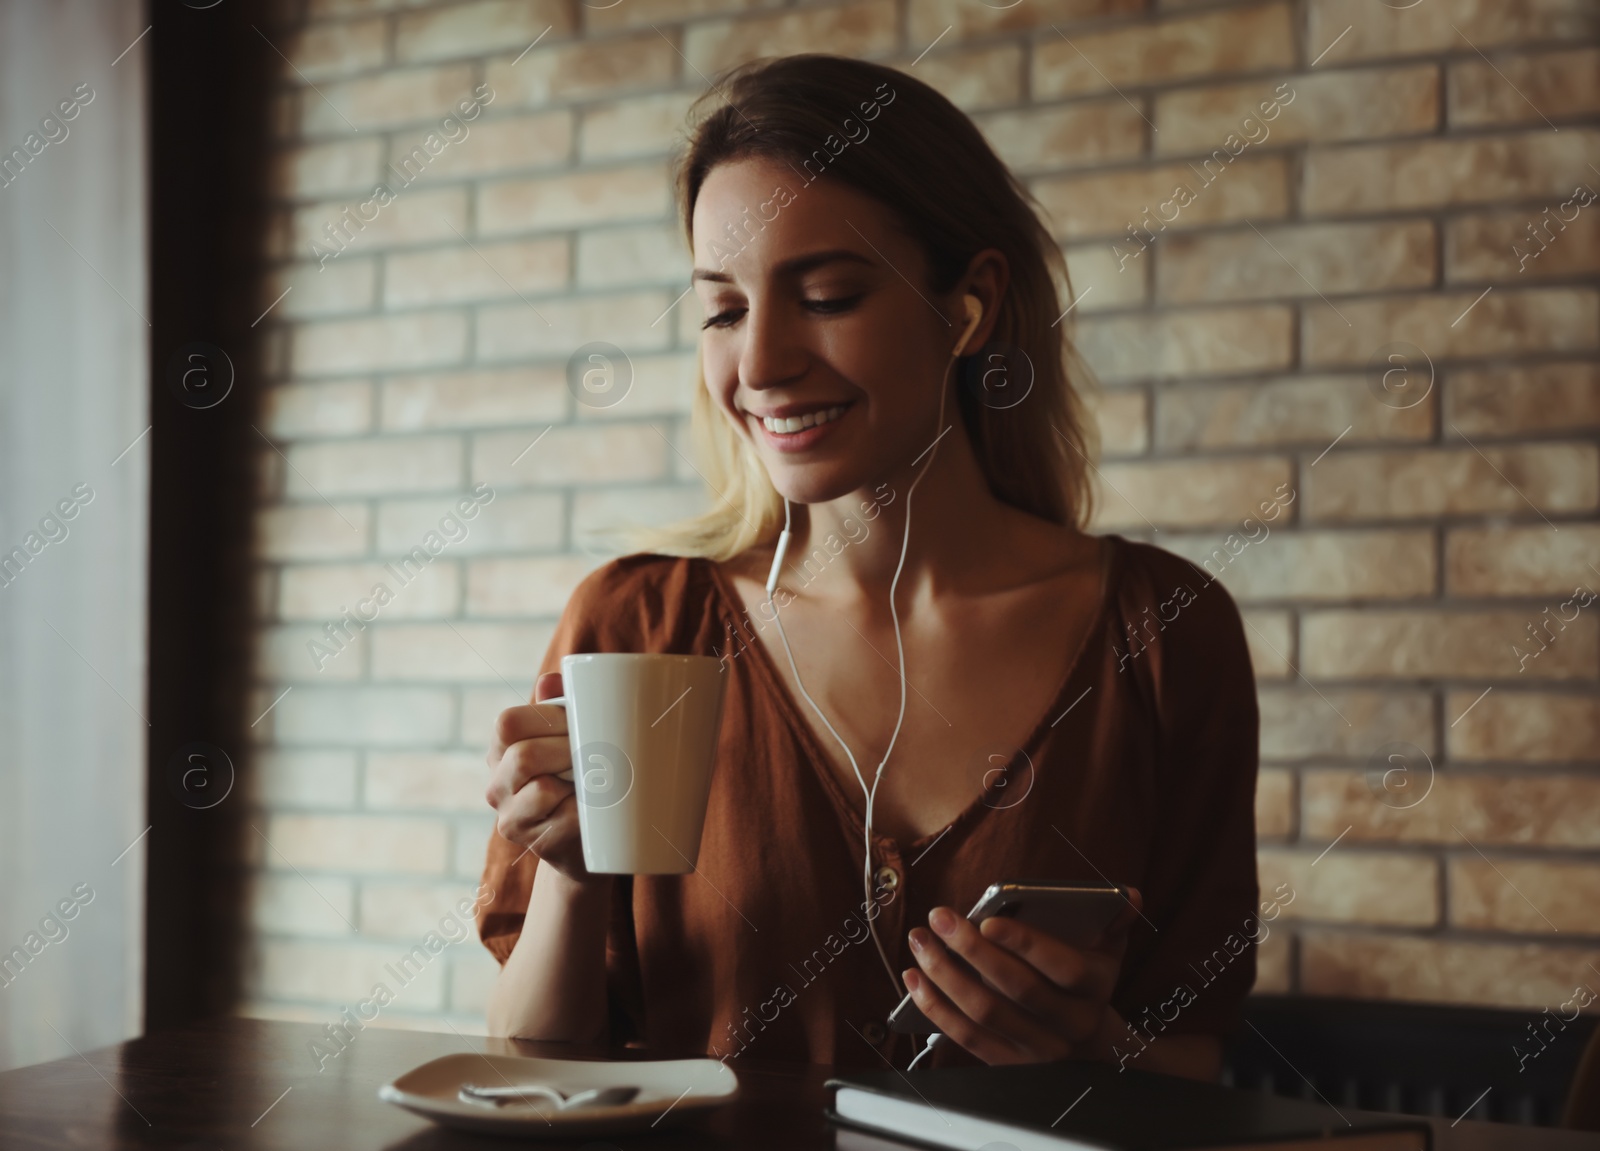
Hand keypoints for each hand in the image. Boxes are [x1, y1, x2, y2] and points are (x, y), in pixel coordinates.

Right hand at [485, 672, 592, 883]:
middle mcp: (497, 786)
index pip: (508, 723)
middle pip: (524, 756)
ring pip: (542, 789)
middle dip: (568, 747)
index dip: (548, 717)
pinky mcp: (537, 844)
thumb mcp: (568, 738)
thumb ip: (558, 706)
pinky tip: (598, 804)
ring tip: (599, 774)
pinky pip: (564, 818)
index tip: (579, 720)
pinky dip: (587, 807)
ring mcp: (513, 818)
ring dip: (578, 777)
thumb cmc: (579, 777)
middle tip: (598, 748)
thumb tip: (552, 680)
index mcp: (501, 752)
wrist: (589, 841)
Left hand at [901, 888, 1142, 1064]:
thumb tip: (1128, 894)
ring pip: (984, 1014)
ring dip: (944, 976)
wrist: (1093, 1051)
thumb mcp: (1110, 954)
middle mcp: (1068, 1025)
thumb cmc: (1089, 985)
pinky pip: (965, 1038)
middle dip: (970, 950)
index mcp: (1095, 990)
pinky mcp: (1007, 1065)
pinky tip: (914, 979)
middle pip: (1015, 989)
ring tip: (920, 941)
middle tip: (939, 917)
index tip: (988, 918)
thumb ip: (1115, 921)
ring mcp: (1036, 1050)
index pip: (1063, 968)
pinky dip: (935, 1008)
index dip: (1025, 943)